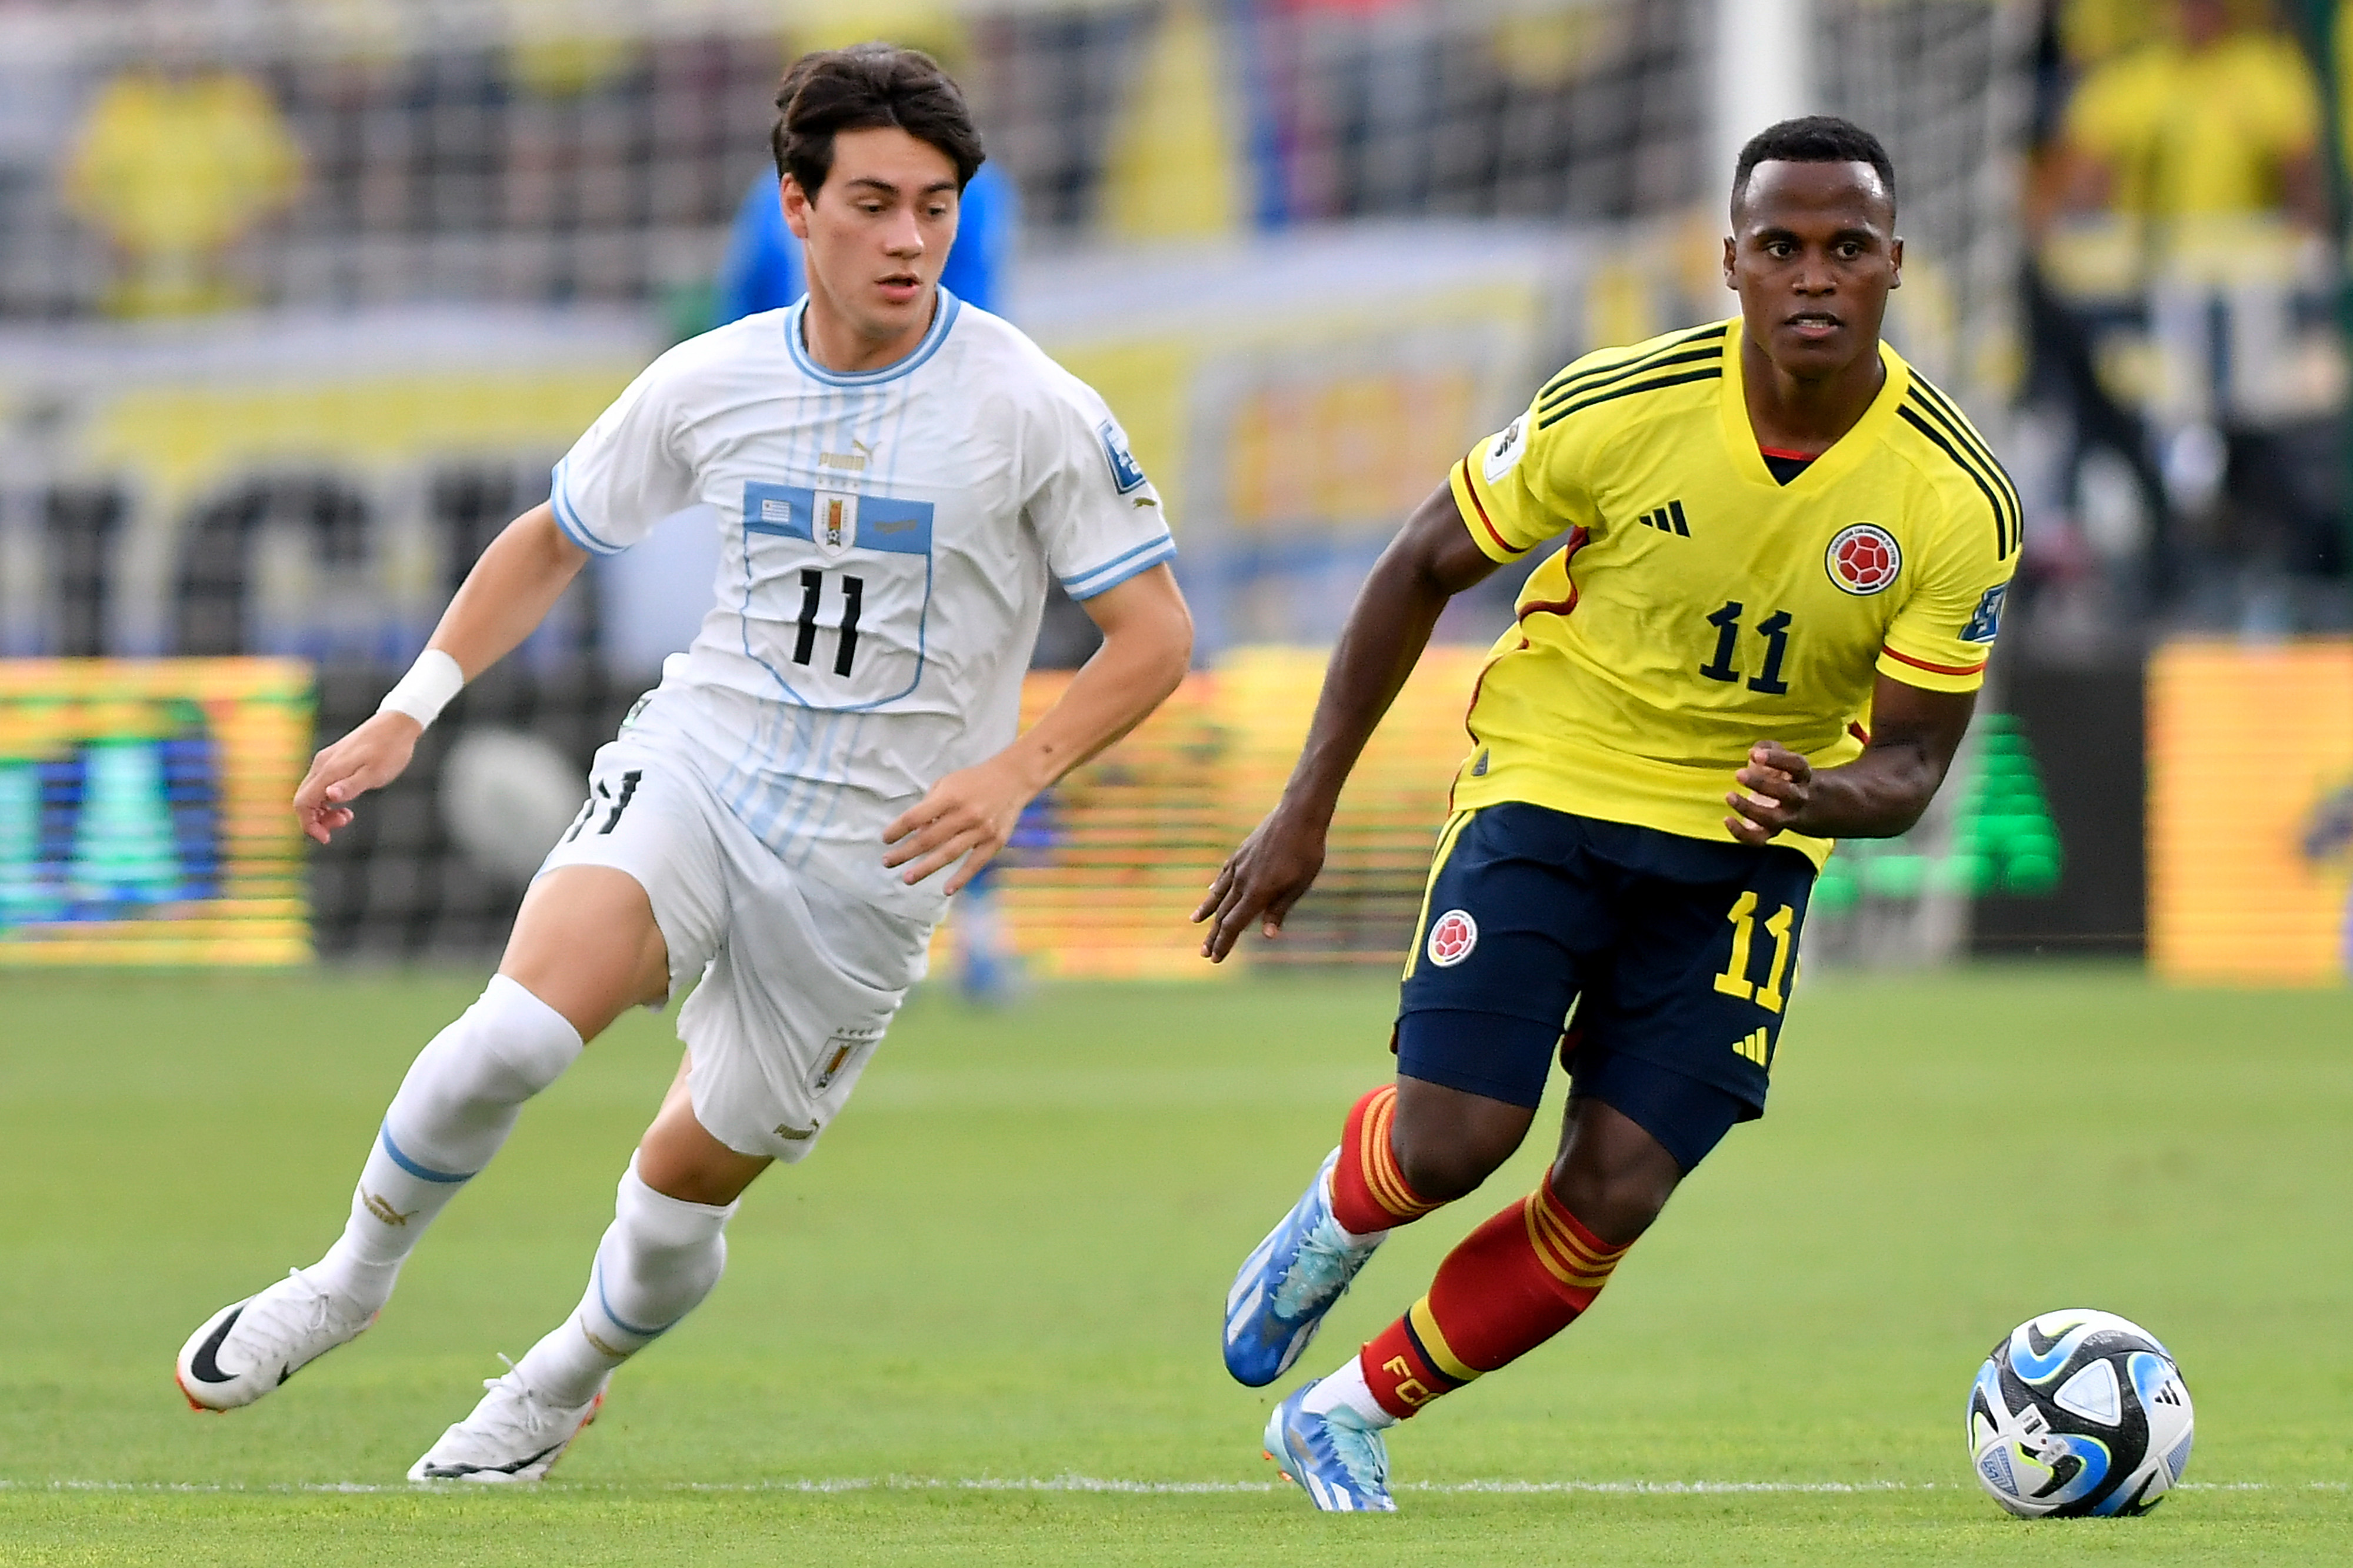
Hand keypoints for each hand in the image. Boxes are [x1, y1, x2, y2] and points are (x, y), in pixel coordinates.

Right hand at [293, 711, 423, 843]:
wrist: (397, 724)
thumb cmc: (390, 749)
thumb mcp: (375, 773)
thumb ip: (351, 786)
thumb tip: (330, 796)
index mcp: (329, 770)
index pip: (302, 803)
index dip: (309, 824)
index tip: (327, 837)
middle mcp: (322, 765)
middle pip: (303, 799)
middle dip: (316, 819)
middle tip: (343, 823)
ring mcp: (327, 761)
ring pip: (312, 793)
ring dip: (323, 810)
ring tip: (347, 815)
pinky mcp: (335, 760)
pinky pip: (321, 785)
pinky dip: (329, 799)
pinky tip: (346, 803)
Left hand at [883, 756, 1034, 893]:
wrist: (1013, 778)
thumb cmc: (974, 781)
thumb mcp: (947, 784)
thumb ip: (930, 806)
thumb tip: (915, 834)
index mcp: (950, 797)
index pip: (916, 817)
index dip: (898, 829)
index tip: (885, 839)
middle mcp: (965, 814)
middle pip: (929, 839)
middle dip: (905, 852)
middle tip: (888, 862)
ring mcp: (982, 829)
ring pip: (949, 854)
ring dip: (926, 868)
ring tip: (907, 879)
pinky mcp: (995, 841)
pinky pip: (975, 863)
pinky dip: (961, 878)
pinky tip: (946, 890)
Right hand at [1191, 804, 1328, 962]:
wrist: (1298, 815)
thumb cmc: (1305, 852)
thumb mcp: (1299, 885)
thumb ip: (1280, 910)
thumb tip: (1268, 936)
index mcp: (1257, 893)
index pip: (1234, 925)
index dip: (1224, 943)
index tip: (1215, 958)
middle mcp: (1242, 881)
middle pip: (1223, 914)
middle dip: (1213, 936)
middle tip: (1204, 953)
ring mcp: (1239, 865)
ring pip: (1218, 893)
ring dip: (1207, 911)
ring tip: (1195, 922)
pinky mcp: (1241, 852)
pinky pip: (1224, 874)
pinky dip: (1216, 886)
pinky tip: (1211, 890)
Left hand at [1724, 740, 1812, 845]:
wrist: (1804, 806)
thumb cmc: (1786, 774)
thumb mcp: (1781, 757)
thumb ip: (1768, 748)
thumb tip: (1753, 752)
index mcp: (1803, 776)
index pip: (1796, 765)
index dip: (1778, 759)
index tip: (1756, 754)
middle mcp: (1798, 798)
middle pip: (1786, 793)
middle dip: (1762, 784)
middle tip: (1738, 773)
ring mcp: (1785, 818)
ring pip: (1771, 819)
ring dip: (1749, 809)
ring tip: (1729, 795)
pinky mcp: (1770, 832)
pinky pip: (1758, 840)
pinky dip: (1741, 833)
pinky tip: (1727, 819)